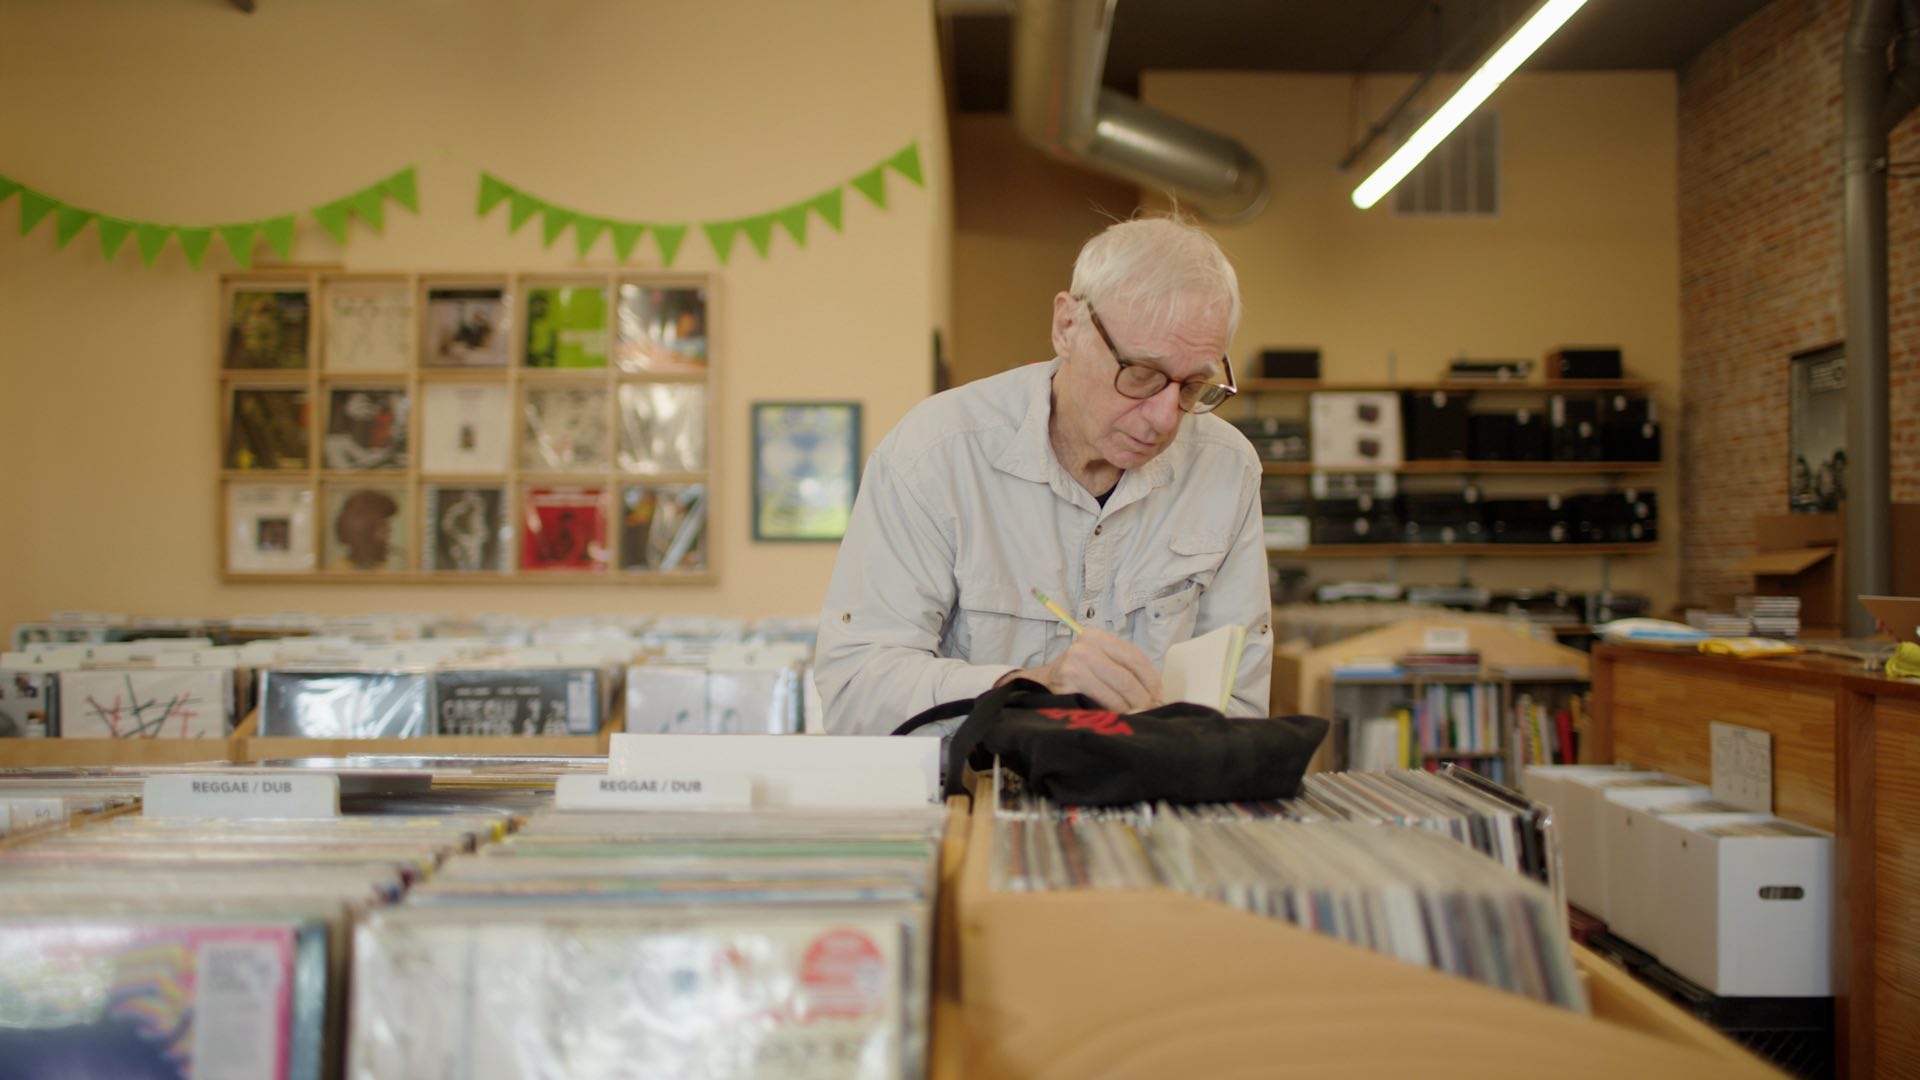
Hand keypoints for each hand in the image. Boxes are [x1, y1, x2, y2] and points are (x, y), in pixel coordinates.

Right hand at [1001, 628, 1161, 711]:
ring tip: (1135, 715)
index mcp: (1098, 637)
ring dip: (1131, 707)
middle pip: (1128, 676)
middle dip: (1143, 697)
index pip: (1135, 656)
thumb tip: (1155, 692)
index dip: (1151, 678)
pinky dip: (1114, 711)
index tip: (1159, 695)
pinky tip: (1117, 717)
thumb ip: (1122, 669)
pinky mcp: (1069, 682)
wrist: (1040, 685)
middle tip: (1149, 711)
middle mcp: (1086, 646)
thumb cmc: (1076, 675)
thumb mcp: (1099, 661)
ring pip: (1118, 690)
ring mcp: (1076, 663)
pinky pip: (1103, 701)